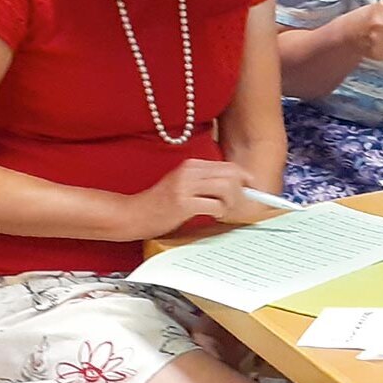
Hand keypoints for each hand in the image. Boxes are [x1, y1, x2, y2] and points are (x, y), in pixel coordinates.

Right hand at [121, 159, 267, 239]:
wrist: (133, 214)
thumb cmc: (159, 204)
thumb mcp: (182, 185)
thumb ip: (204, 182)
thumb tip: (233, 185)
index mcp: (190, 166)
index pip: (228, 166)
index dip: (243, 177)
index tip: (250, 187)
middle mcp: (189, 172)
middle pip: (231, 174)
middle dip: (240, 191)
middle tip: (236, 204)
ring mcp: (185, 187)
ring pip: (226, 188)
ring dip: (230, 202)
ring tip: (222, 211)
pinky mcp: (183, 204)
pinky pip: (215, 206)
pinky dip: (220, 213)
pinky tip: (212, 216)